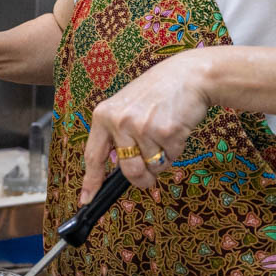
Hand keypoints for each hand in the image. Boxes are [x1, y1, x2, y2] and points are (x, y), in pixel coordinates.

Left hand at [80, 49, 213, 201]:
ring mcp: (142, 127)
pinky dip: (176, 149)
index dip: (91, 181)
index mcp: (104, 116)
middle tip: (150, 176)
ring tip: (165, 134)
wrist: (189, 75)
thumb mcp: (126, 107)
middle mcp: (119, 122)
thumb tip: (118, 168)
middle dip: (141, 179)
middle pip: (128, 170)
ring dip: (162, 158)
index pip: (93, 156)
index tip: (86, 199)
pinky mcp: (166, 131)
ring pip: (153, 166)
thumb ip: (118, 135)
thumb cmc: (158, 92)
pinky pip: (171, 157)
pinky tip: (176, 128)